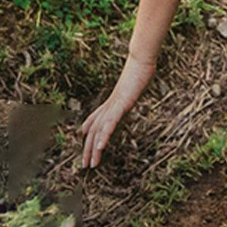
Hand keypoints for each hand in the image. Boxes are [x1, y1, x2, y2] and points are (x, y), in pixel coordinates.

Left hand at [79, 54, 156, 168]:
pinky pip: (109, 124)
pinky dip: (103, 137)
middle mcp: (108, 106)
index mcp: (111, 102)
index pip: (94, 120)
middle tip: (85, 165)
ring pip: (99, 131)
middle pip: (93, 131)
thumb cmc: (141, 70)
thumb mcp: (134, 85)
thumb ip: (129, 92)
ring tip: (91, 164)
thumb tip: (130, 92)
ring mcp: (113, 106)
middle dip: (88, 149)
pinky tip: (100, 148)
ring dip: (93, 149)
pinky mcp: (119, 105)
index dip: (87, 132)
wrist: (141, 61)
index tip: (84, 143)